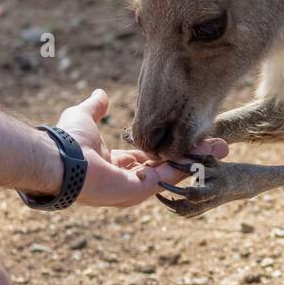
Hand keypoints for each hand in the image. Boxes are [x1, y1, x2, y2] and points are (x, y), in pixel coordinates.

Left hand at [56, 89, 227, 206]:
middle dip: (193, 154)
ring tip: (222, 148)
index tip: (187, 135)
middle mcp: (128, 179)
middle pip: (167, 165)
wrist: (62, 158)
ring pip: (173, 171)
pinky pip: (168, 177)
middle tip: (217, 144)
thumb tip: (100, 94)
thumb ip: (95, 108)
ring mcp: (134, 188)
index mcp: (116, 164)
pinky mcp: (139, 191)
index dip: (169, 145)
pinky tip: (205, 154)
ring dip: (197, 159)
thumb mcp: (84, 117)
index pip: (149, 156)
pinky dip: (187, 166)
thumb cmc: (68, 141)